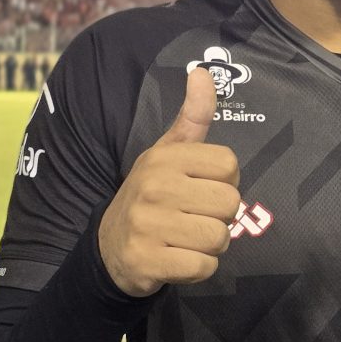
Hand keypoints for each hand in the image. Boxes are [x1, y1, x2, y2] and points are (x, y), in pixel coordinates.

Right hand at [98, 68, 238, 296]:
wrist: (110, 249)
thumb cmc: (152, 196)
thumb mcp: (167, 153)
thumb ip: (192, 117)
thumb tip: (202, 72)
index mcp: (164, 158)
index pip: (230, 165)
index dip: (224, 182)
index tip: (201, 189)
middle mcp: (154, 186)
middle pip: (230, 204)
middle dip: (220, 218)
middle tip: (194, 219)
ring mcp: (148, 225)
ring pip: (219, 238)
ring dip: (210, 246)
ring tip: (185, 240)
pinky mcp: (146, 261)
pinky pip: (204, 267)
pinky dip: (199, 270)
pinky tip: (177, 260)